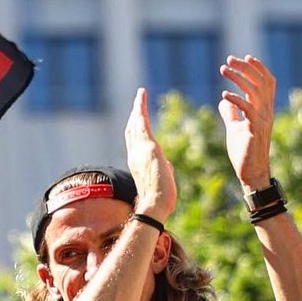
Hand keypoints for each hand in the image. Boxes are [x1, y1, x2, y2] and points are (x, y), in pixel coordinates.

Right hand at [124, 88, 175, 220]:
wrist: (155, 205)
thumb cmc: (160, 200)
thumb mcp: (163, 181)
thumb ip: (164, 170)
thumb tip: (169, 166)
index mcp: (137, 163)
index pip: (134, 142)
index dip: (135, 129)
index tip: (137, 119)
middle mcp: (134, 154)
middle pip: (131, 130)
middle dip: (134, 115)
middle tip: (138, 102)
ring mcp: (140, 150)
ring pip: (135, 124)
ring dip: (138, 108)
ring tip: (140, 95)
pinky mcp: (149, 147)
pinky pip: (142, 123)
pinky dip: (141, 109)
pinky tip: (141, 98)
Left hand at [217, 55, 275, 190]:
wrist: (251, 173)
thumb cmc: (244, 151)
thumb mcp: (235, 128)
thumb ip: (231, 114)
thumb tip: (223, 101)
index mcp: (263, 110)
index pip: (266, 82)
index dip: (258, 68)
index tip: (244, 57)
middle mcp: (266, 112)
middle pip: (261, 82)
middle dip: (246, 68)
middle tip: (229, 59)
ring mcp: (262, 121)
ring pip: (256, 91)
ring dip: (239, 78)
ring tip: (223, 69)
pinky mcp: (255, 130)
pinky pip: (249, 110)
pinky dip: (237, 100)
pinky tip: (224, 95)